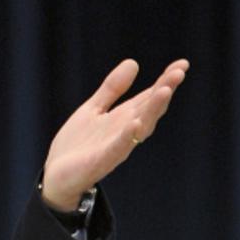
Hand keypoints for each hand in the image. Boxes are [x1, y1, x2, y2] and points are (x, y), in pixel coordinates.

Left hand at [40, 59, 189, 210]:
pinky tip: (135, 123)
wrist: (56, 177)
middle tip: (179, 72)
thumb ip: (112, 89)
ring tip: (164, 91)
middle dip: (164, 91)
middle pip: (149, 109)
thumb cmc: (77, 145)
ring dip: (153, 110)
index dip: (165, 80)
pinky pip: (118, 148)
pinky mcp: (101, 161)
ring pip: (140, 127)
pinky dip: (127, 136)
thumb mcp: (93, 109)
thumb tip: (133, 62)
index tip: (183, 64)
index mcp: (124, 118)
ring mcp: (116, 146)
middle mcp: (125, 131)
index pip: (149, 97)